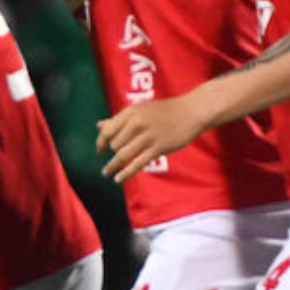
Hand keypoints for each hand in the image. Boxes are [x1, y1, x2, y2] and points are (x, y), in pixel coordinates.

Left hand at [95, 89, 214, 181]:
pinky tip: (118, 179)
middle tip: (117, 157)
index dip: (101, 142)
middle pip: (115, 144)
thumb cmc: (165, 111)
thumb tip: (98, 126)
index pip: (108, 131)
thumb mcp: (140, 110)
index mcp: (130, 112)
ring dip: (112, 166)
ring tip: (106, 174)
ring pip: (123, 155)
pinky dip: (125, 173)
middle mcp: (137, 123)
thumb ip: (119, 119)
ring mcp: (148, 136)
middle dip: (114, 152)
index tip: (99, 150)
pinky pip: (137, 164)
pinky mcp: (158, 148)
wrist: (191, 112)